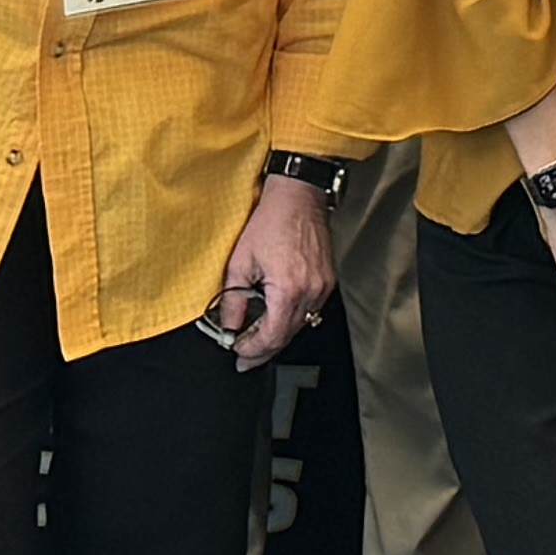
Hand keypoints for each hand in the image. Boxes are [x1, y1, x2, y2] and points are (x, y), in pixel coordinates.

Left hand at [204, 176, 337, 369]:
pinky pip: (310, 311)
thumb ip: (233, 299)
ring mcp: (323, 288)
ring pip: (300, 325)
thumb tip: (228, 326)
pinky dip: (291, 319)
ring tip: (256, 338)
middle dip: (264, 349)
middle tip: (244, 355)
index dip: (253, 351)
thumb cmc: (272, 221)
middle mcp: (311, 292)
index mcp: (289, 290)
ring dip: (278, 335)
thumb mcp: (240, 261)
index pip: (272, 336)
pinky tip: (276, 317)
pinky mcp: (327, 282)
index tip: (239, 357)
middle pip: (287, 336)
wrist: (298, 197)